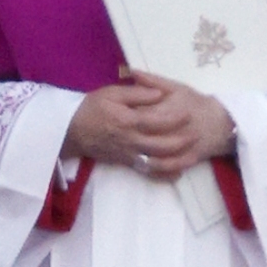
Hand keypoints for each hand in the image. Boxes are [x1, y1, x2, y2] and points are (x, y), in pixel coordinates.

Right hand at [66, 74, 231, 178]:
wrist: (70, 131)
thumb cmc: (91, 107)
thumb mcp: (111, 92)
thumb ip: (136, 93)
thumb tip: (159, 94)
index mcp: (127, 121)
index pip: (157, 121)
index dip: (175, 118)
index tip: (188, 113)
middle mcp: (130, 140)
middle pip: (161, 145)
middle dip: (181, 141)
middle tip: (196, 134)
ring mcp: (128, 154)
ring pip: (156, 161)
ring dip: (176, 160)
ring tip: (192, 154)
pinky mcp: (125, 162)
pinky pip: (147, 171)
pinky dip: (163, 174)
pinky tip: (176, 173)